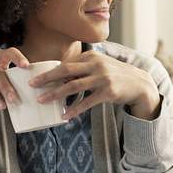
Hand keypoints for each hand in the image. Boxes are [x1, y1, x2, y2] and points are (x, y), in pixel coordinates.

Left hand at [29, 52, 160, 120]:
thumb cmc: (116, 75)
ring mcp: (102, 78)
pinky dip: (74, 109)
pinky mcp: (108, 92)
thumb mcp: (100, 65)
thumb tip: (60, 74)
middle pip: (66, 71)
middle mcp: (96, 65)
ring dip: (56, 94)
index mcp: (91, 56)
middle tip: (32, 85)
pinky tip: (65, 115)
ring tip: (42, 101)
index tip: (35, 77)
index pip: (66, 63)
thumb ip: (83, 67)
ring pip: (73, 86)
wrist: (140, 84)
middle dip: (47, 78)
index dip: (49, 71)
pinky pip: (87, 102)